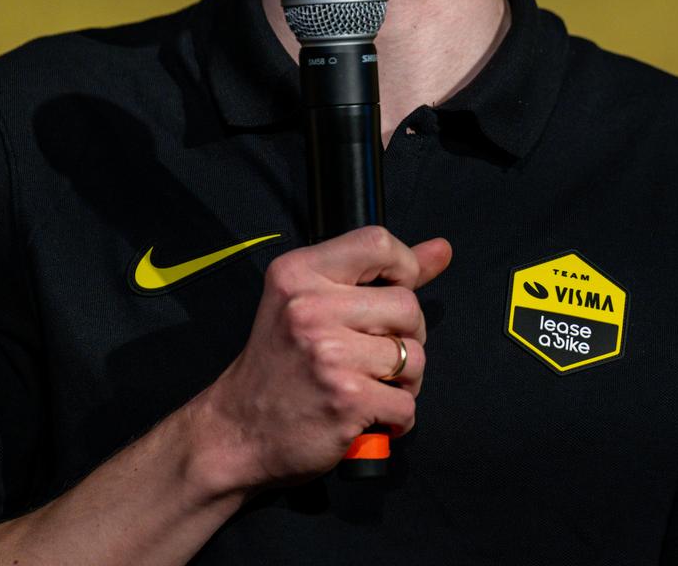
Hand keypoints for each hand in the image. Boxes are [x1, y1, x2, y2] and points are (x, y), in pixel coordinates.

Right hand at [188, 226, 452, 491]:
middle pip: (408, 306)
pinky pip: (407, 404)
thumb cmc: (279, 367)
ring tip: (371, 387)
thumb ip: (379, 274)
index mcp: (299, 274)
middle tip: (376, 357)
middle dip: (407, 337)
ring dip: (405, 381)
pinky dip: (397, 418)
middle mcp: (310, 308)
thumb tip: (441, 250)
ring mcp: (328, 355)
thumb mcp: (312, 304)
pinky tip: (368, 415)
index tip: (397, 291)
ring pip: (414, 356)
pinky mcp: (345, 399)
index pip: (379, 243)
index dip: (405, 266)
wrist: (236, 433)